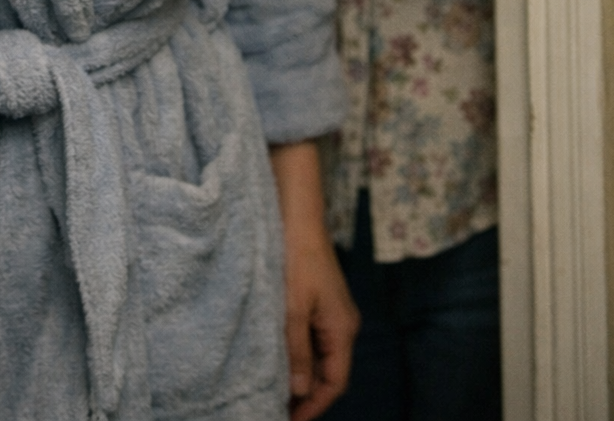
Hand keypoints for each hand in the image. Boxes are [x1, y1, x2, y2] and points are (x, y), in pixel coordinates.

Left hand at [271, 141, 358, 419]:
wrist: (296, 212)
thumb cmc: (296, 257)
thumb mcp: (292, 308)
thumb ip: (295, 351)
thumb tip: (298, 391)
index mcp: (342, 329)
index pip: (334, 383)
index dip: (313, 406)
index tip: (288, 420)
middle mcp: (342, 323)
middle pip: (328, 372)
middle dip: (305, 394)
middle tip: (275, 407)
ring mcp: (331, 311)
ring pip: (318, 354)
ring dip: (299, 373)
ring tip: (272, 388)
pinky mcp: (318, 299)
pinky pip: (311, 336)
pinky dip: (297, 351)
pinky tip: (276, 355)